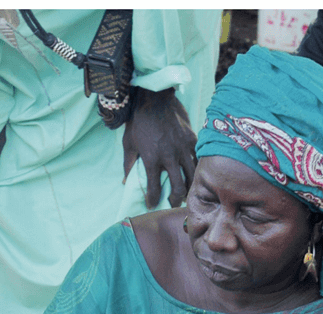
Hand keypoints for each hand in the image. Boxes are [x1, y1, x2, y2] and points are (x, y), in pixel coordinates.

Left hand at [123, 87, 196, 208]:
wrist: (155, 98)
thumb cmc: (139, 121)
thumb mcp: (128, 143)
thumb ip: (128, 164)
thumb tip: (126, 182)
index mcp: (152, 159)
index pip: (154, 189)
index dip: (153, 201)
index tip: (152, 205)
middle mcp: (169, 156)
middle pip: (178, 188)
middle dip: (175, 200)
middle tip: (172, 204)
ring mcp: (183, 148)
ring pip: (192, 176)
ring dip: (189, 188)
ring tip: (186, 193)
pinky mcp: (192, 139)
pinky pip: (197, 160)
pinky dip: (196, 169)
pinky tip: (193, 174)